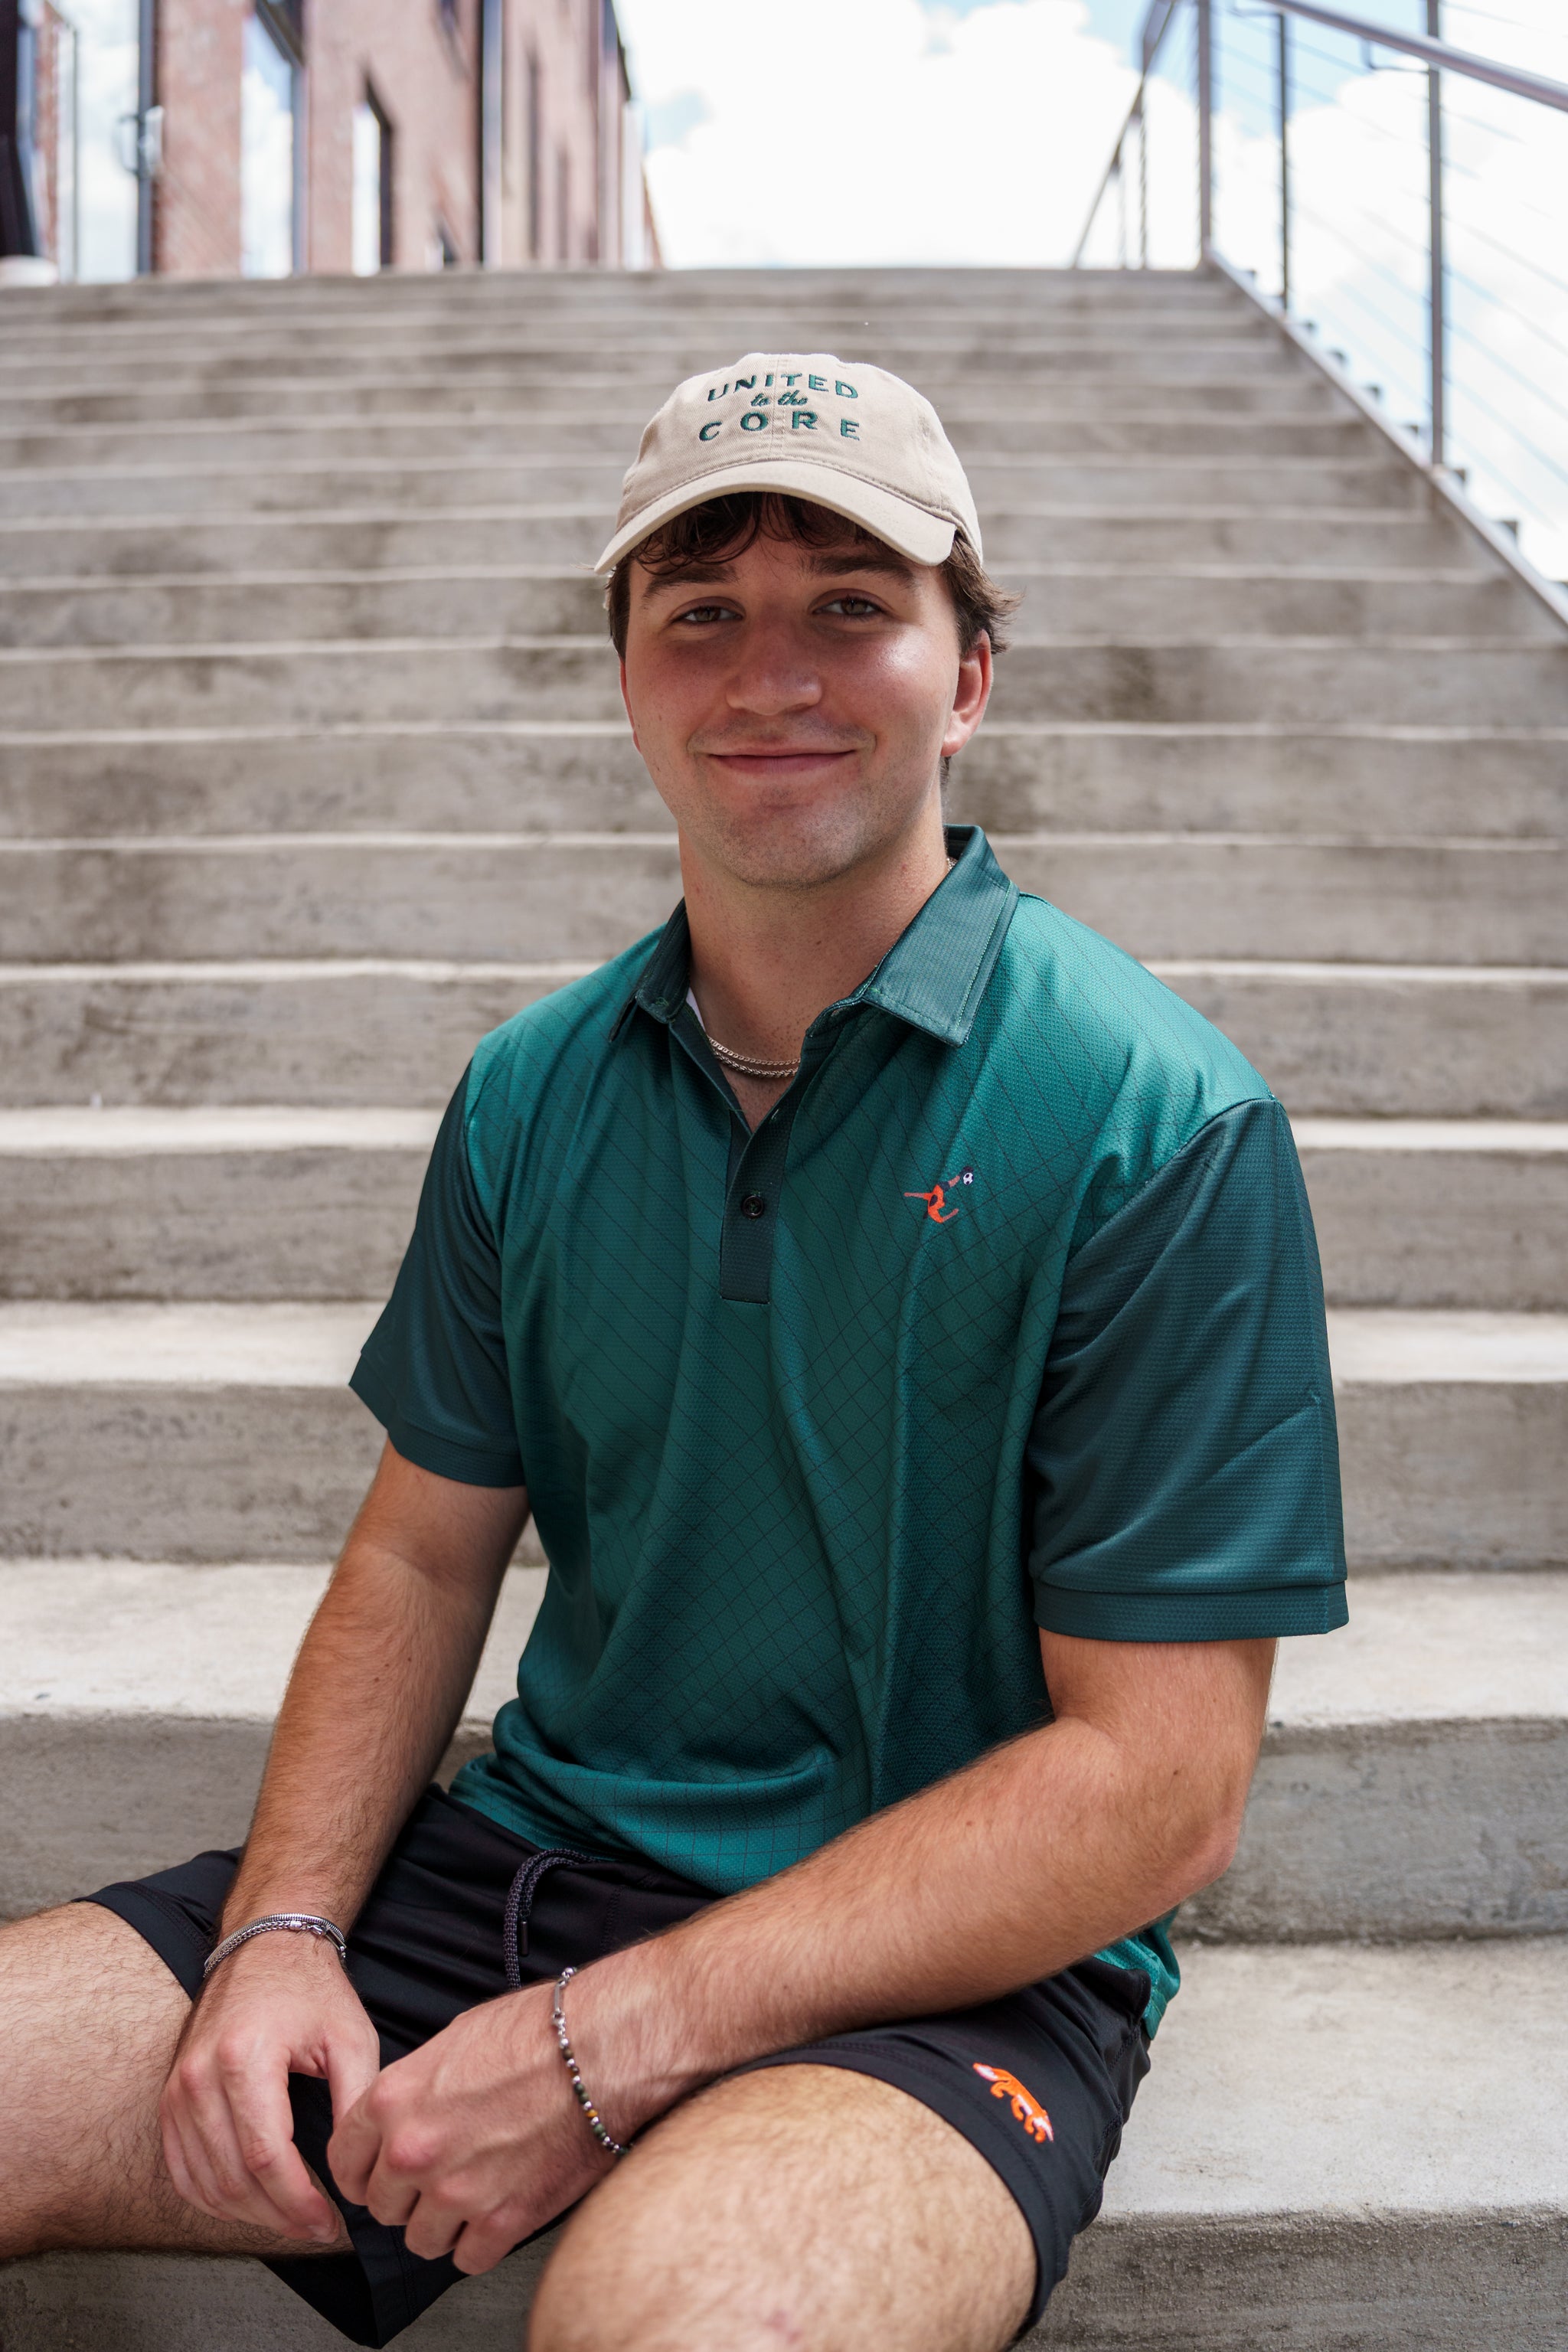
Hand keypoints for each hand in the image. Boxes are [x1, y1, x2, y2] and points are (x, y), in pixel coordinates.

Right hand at [160, 1930, 380, 2241]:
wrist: (265, 1946)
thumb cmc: (311, 1988)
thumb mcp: (351, 2037)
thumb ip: (356, 2102)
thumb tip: (357, 2169)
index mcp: (244, 2059)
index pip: (266, 2157)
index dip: (299, 2201)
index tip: (330, 2220)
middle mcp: (199, 2077)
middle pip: (234, 2178)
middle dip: (279, 2216)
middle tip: (318, 2228)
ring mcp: (177, 2090)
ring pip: (205, 2183)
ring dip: (249, 2215)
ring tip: (292, 2221)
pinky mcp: (170, 2100)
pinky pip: (183, 2170)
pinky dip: (215, 2198)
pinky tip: (251, 2205)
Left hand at [327, 1979, 613, 2272]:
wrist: (600, 2048)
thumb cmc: (537, 2032)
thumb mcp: (453, 2041)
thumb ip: (414, 2090)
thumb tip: (403, 2120)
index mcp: (395, 2100)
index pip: (344, 2162)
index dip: (363, 2171)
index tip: (378, 2175)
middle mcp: (414, 2151)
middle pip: (382, 2208)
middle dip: (407, 2197)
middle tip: (439, 2177)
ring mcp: (457, 2191)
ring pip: (421, 2241)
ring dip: (443, 2223)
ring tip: (474, 2193)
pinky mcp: (503, 2220)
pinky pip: (468, 2259)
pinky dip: (482, 2242)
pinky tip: (499, 2210)